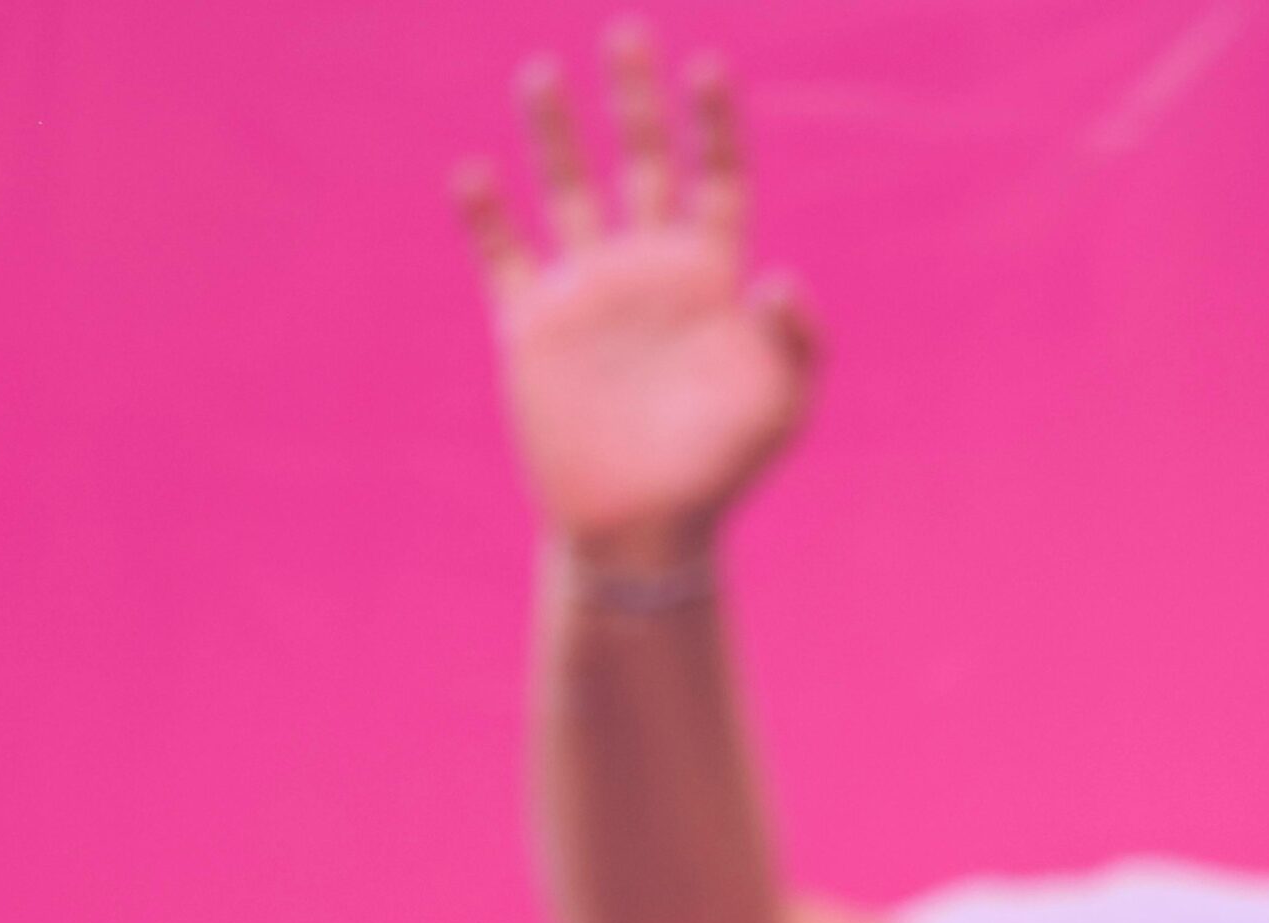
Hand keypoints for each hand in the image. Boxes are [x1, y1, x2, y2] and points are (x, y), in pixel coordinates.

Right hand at [453, 23, 818, 560]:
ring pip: (568, 191)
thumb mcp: (778, 407)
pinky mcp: (531, 325)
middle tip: (626, 32)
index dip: (713, 123)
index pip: (715, 179)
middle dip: (635, 100)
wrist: (644, 527)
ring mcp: (587, 292)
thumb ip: (794, 341)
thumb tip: (781, 279)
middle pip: (642, 163)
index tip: (707, 67)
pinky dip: (486, 217)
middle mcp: (647, 269)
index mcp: (709, 278)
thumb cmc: (721, 469)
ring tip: (542, 72)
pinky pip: (503, 255)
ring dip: (556, 133)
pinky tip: (473, 175)